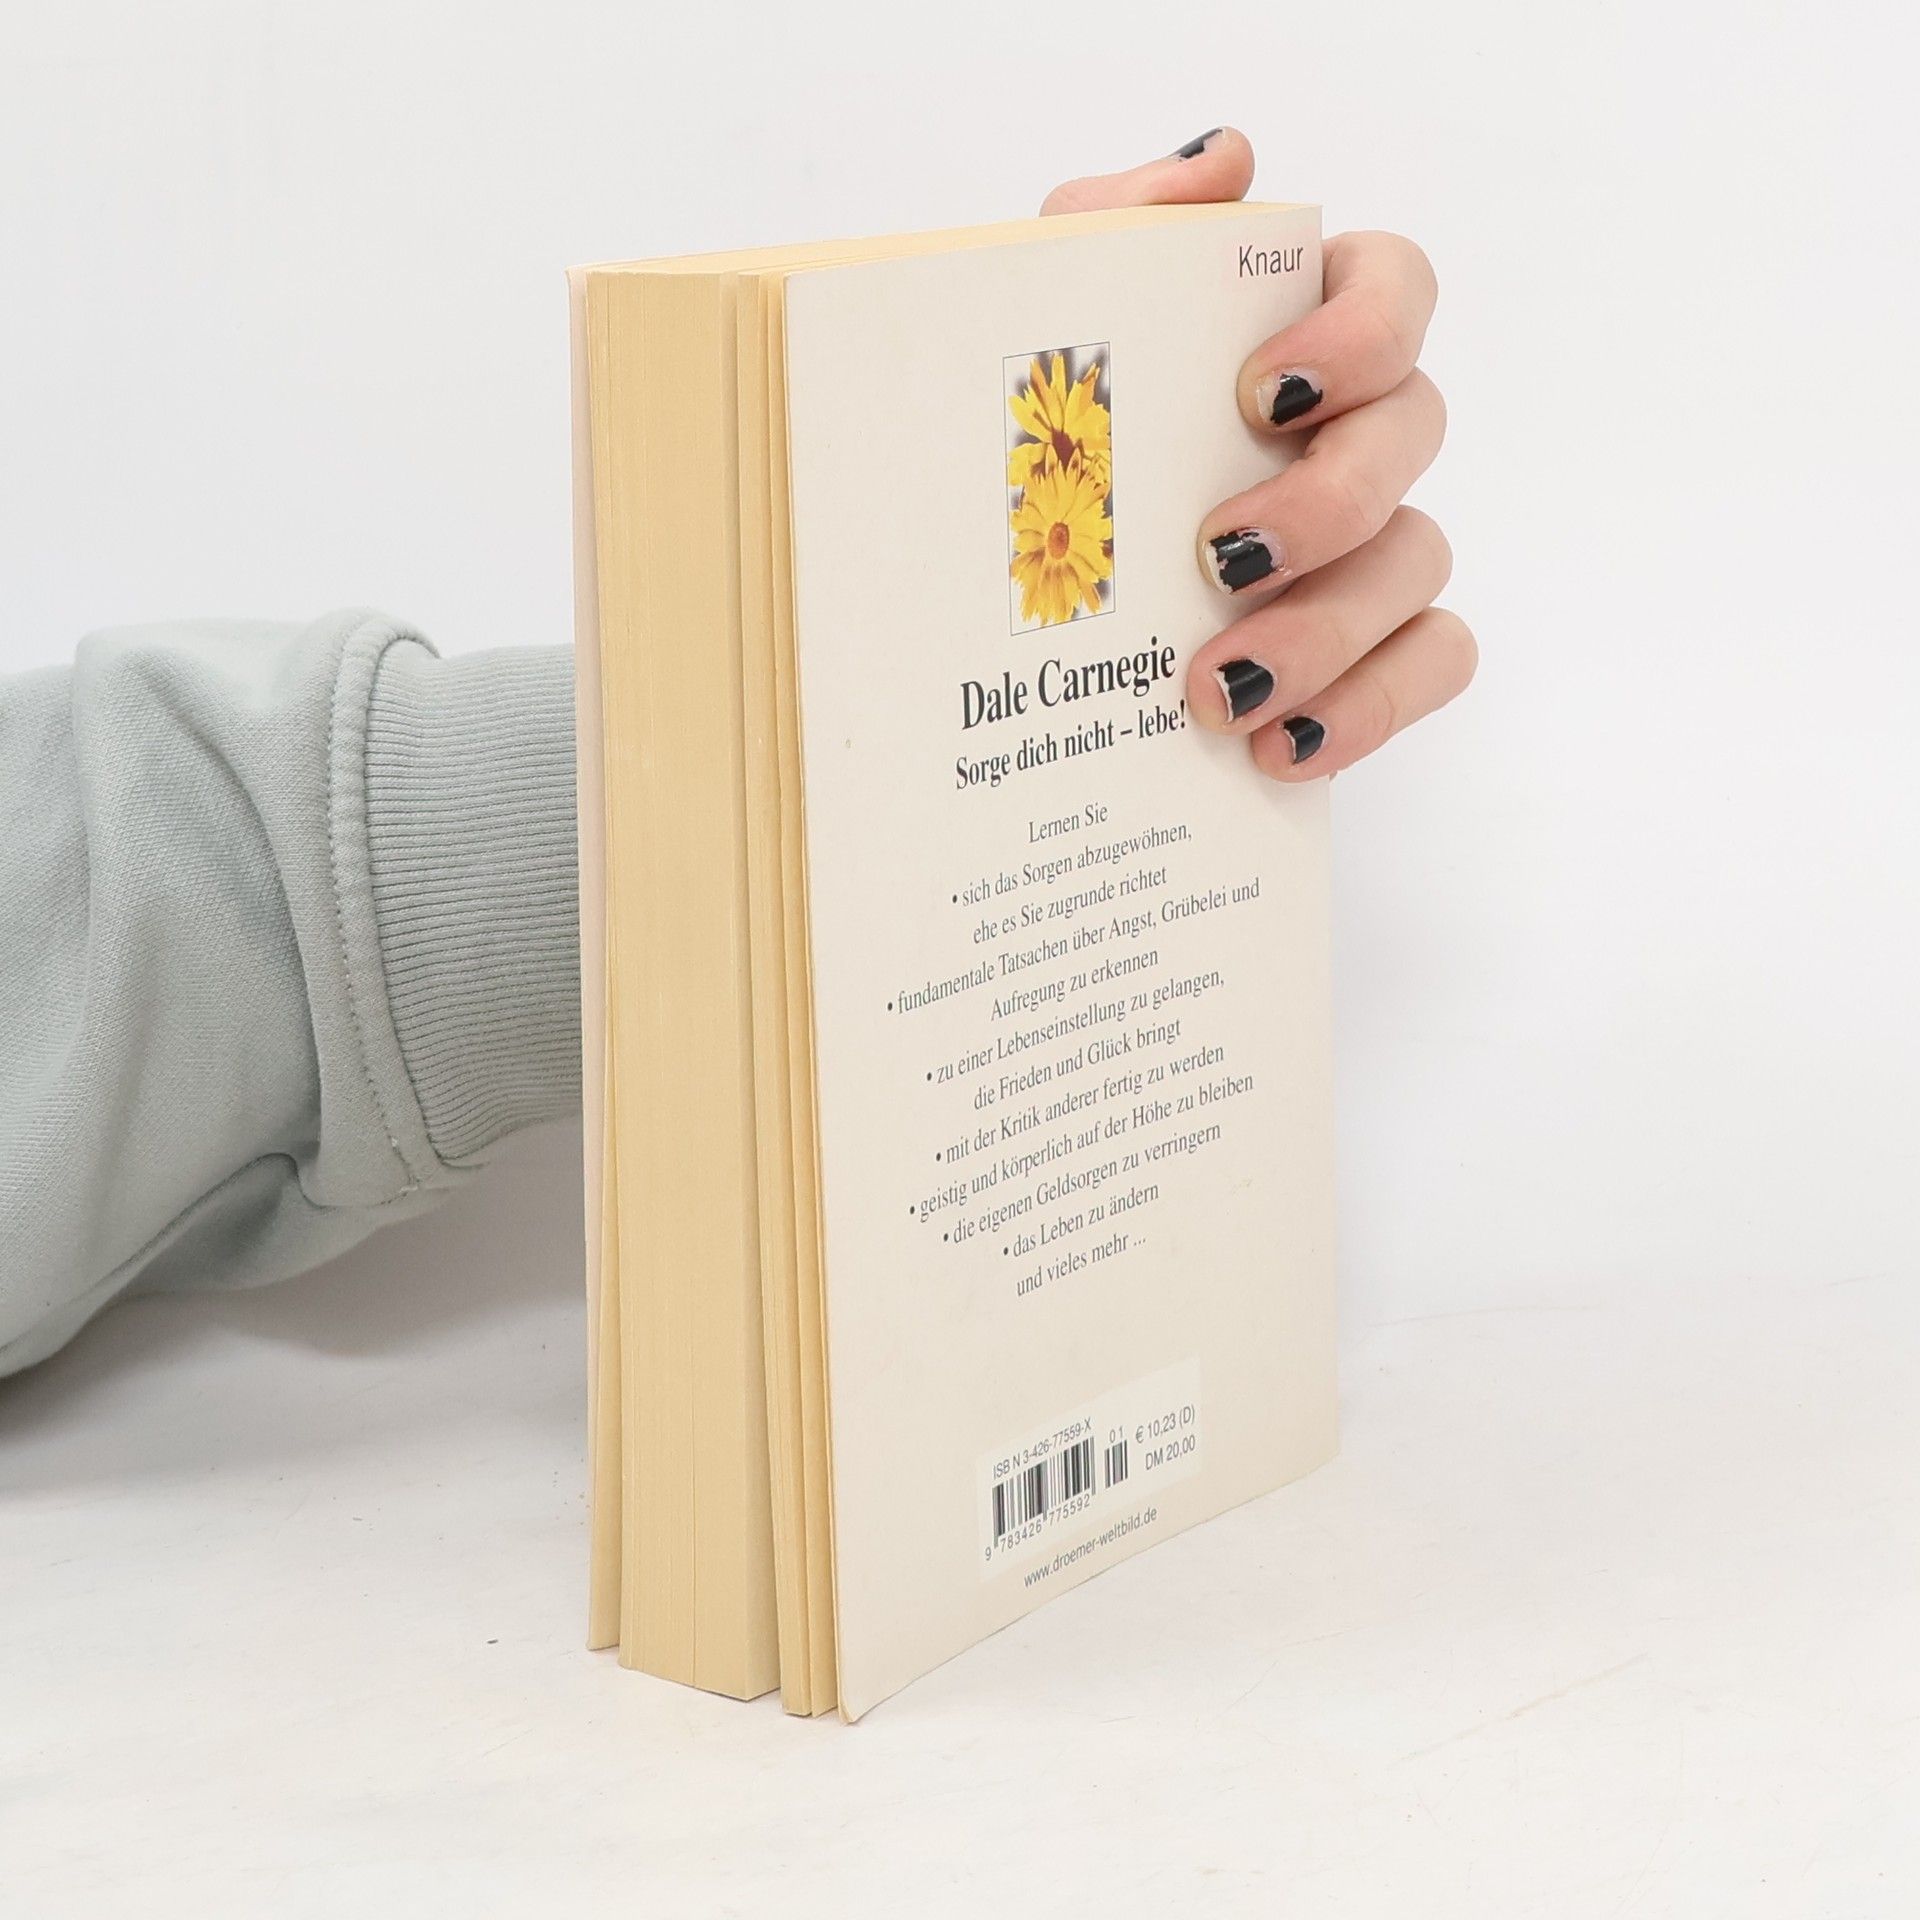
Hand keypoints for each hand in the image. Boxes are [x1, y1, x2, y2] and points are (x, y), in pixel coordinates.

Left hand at [1043, 129, 1472, 778]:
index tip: (1261, 395)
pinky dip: (1367, 709)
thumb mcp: (1056, 333)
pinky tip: (1274, 749)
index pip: (1396, 285)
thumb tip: (1228, 164)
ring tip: (1215, 692)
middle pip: (1415, 433)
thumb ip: (1121, 228)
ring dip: (1325, 631)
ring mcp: (1369, 546)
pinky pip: (1430, 665)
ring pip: (1420, 564)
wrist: (1000, 607)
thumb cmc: (1051, 447)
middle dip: (1330, 499)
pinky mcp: (1369, 650)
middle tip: (1221, 558)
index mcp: (1295, 337)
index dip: (1358, 333)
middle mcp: (1352, 433)